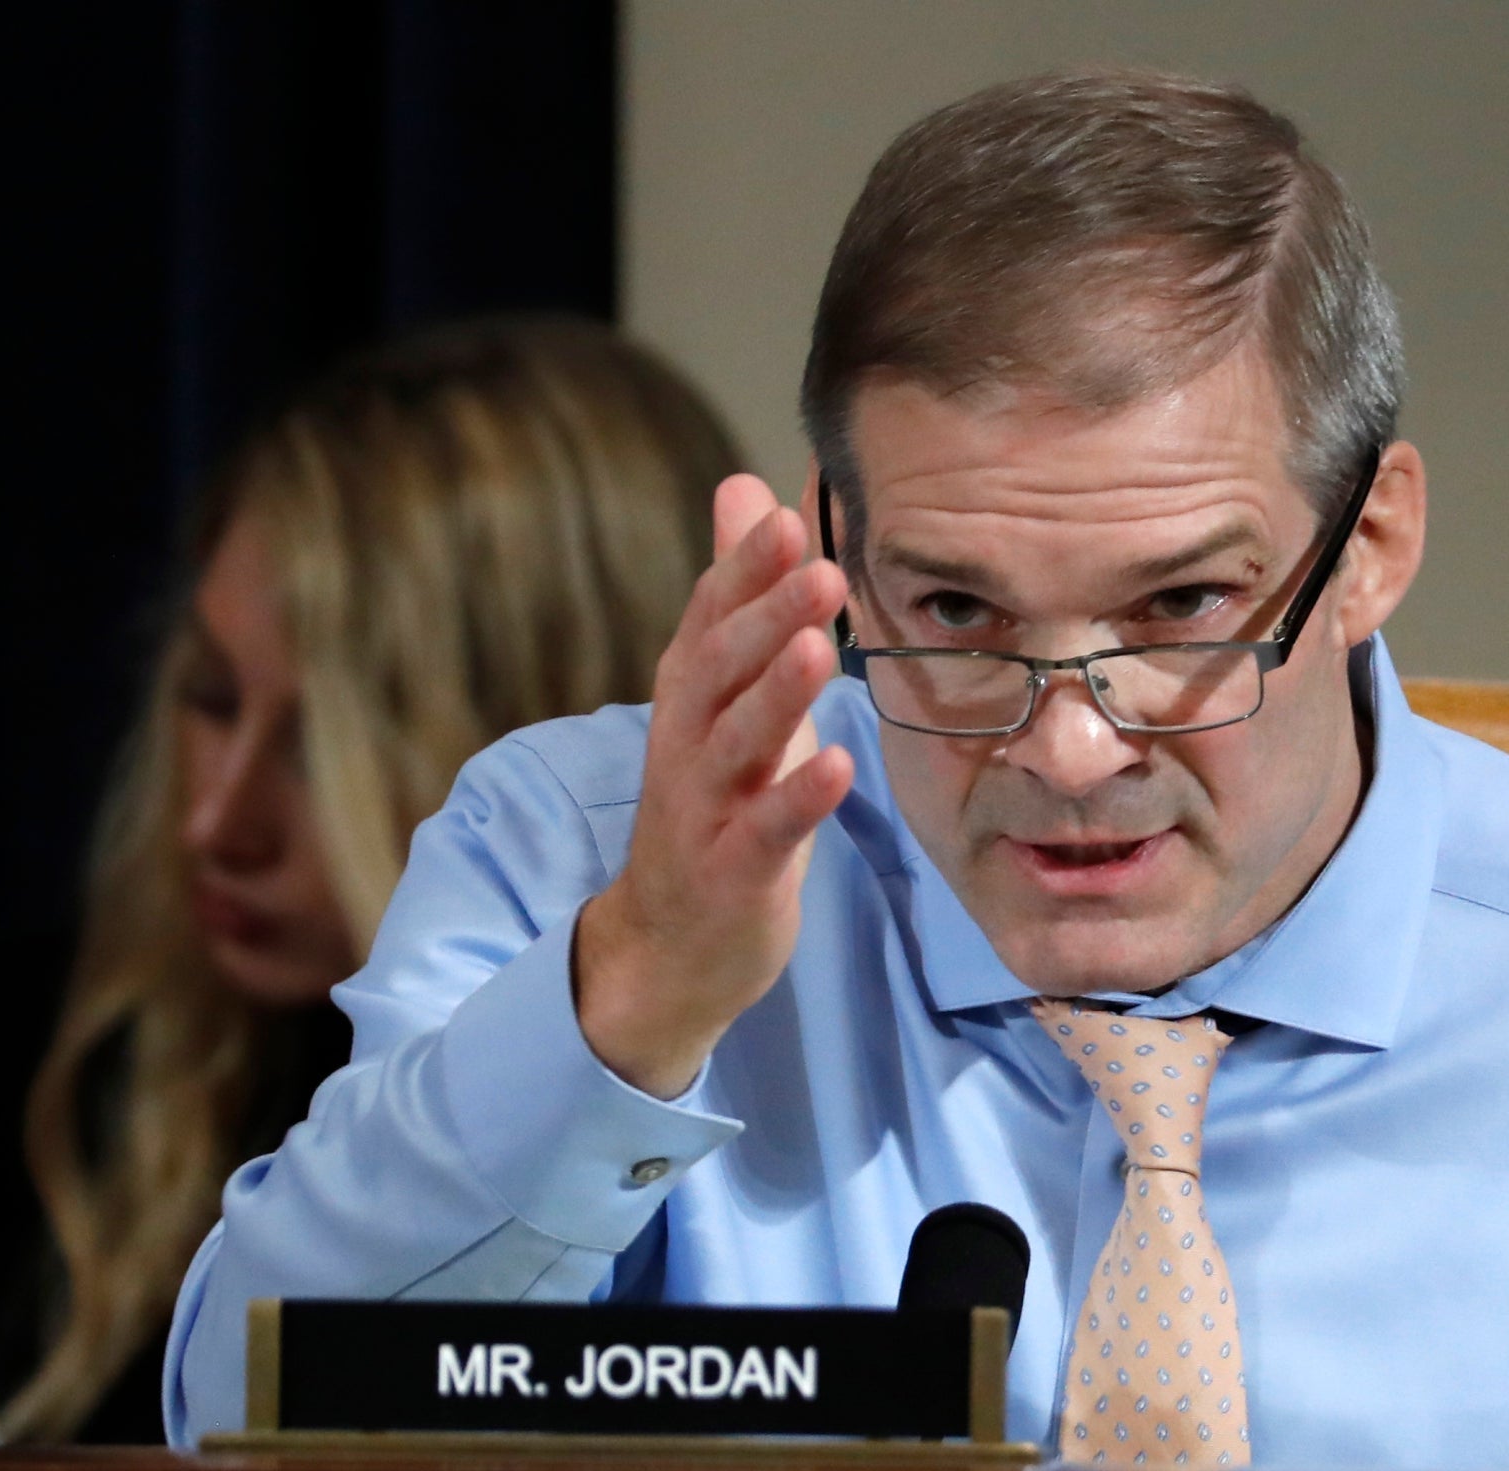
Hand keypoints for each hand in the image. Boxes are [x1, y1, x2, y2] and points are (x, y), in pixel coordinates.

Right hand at [573, 475, 853, 1095]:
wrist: (669, 943)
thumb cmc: (716, 802)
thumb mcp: (726, 693)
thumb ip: (737, 595)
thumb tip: (744, 489)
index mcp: (690, 696)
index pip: (709, 619)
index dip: (742, 571)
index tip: (785, 516)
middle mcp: (687, 743)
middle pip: (720, 670)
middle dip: (765, 617)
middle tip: (818, 566)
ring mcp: (704, 810)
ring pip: (737, 743)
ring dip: (778, 695)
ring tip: (822, 647)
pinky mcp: (732, 872)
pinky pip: (766, 830)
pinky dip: (799, 797)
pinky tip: (839, 765)